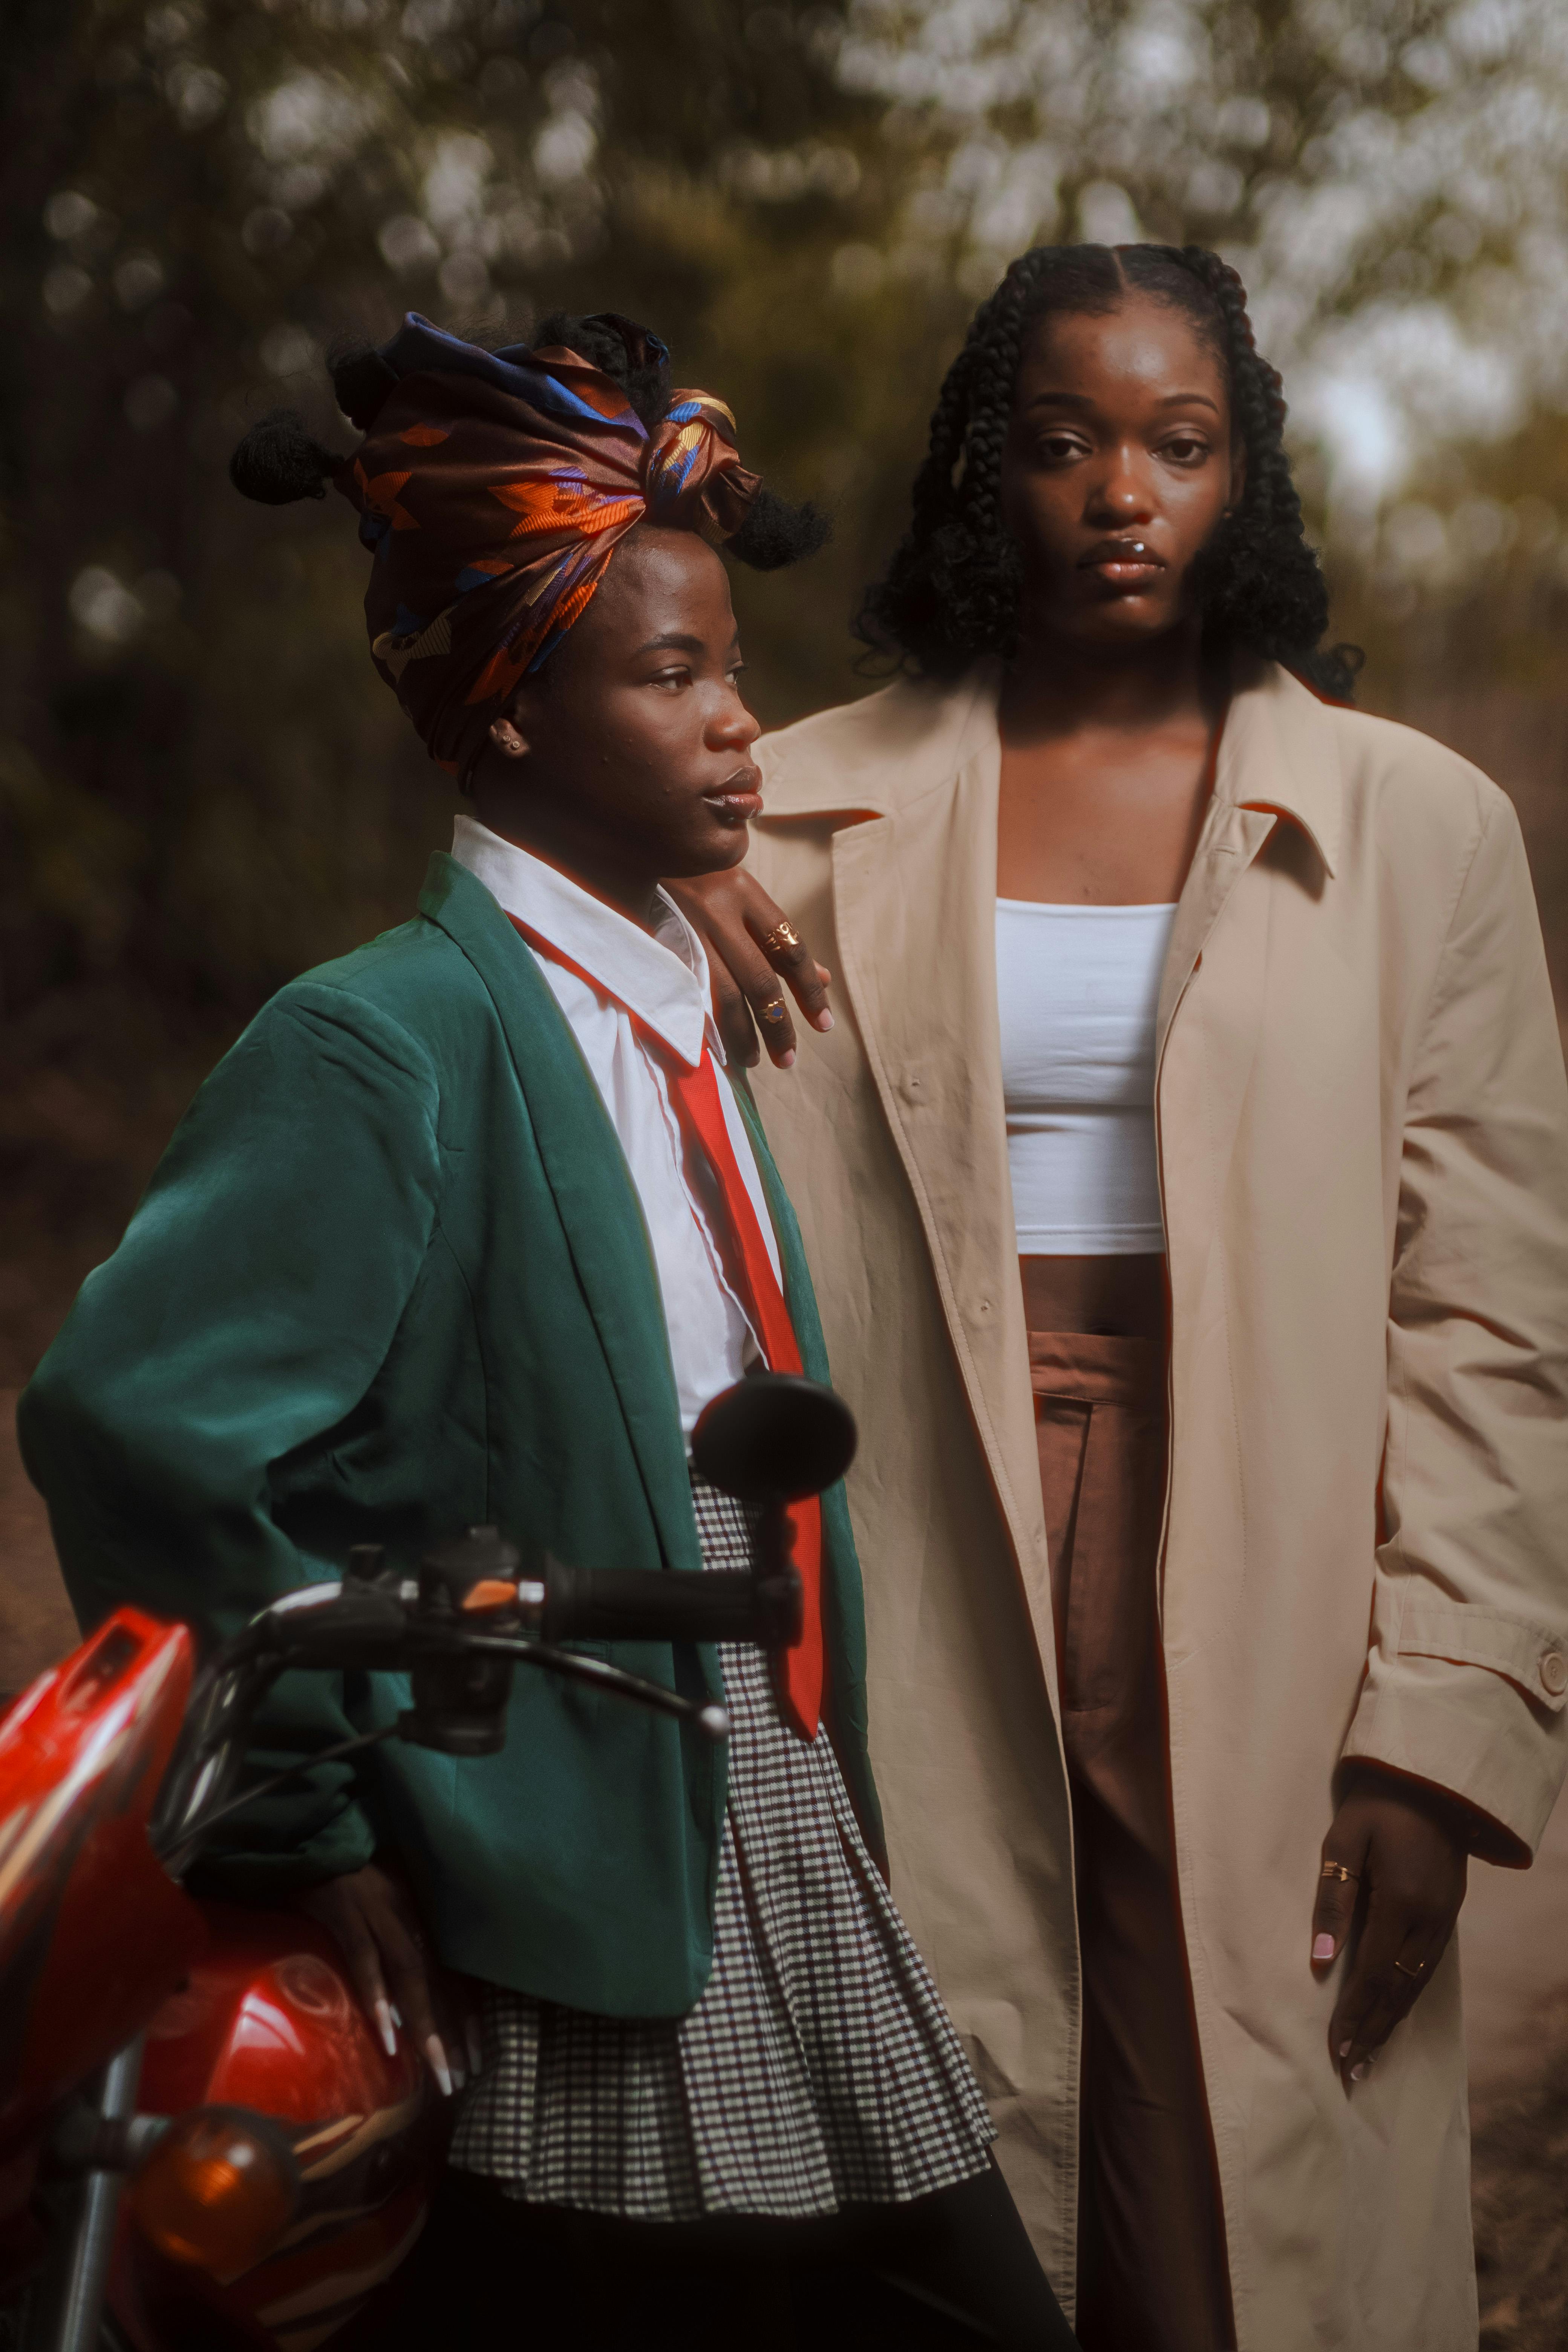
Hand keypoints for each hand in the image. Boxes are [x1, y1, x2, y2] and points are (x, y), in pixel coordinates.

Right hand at [294, 1860, 479, 2097]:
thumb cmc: (348, 1875)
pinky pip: (366, 1963)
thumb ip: (393, 1947)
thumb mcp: (381, 1910)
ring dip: (427, 2027)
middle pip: (438, 1984)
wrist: (314, 1837)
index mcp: (418, 1920)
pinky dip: (379, 1998)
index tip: (477, 2059)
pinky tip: (389, 2035)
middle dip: (453, 2035)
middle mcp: (408, 1919)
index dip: (466, 2017)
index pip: (451, 1976)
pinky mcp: (348, 1915)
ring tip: (438, 2071)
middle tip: (462, 2081)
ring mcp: (379, 1916)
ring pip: (411, 1978)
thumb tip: (402, 2001)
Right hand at [663, 869, 832, 1069]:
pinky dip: (705, 1023)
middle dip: (778, 1025)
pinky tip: (715, 1046)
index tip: (824, 1025)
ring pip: (722, 993)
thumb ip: (777, 938)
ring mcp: (683, 928)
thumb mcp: (740, 896)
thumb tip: (822, 979)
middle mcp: (717, 910)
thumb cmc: (695, 878)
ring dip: (742, 1034)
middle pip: (759, 979)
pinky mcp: (656, 944)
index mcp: (745, 893)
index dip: (809, 991)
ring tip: (754, 1060)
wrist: (633, 846)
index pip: (789, 949)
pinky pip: (687, 993)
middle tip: (788, 1059)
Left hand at [1311, 1768, 1469, 2087]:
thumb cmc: (1376, 1808)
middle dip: (1373, 2032)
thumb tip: (1319, 1960)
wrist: (1432, 1785)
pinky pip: (1426, 1970)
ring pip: (1415, 1986)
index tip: (1336, 2050)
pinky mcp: (1448, 1917)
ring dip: (1391, 2022)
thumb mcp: (1342, 1842)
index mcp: (1400, 1902)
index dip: (1354, 2015)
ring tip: (1369, 2057)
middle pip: (1397, 1991)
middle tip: (1350, 2071)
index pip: (1372, 1974)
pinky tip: (1393, 2015)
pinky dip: (1407, 1998)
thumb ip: (1332, 1901)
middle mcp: (1428, 1921)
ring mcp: (1443, 1921)